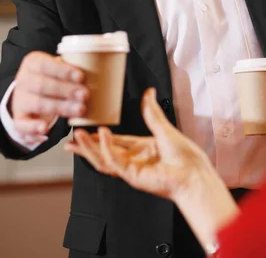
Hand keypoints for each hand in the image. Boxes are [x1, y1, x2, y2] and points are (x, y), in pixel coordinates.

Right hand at [11, 51, 88, 140]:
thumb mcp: (58, 68)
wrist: (28, 94)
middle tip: (85, 95)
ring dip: (61, 107)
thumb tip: (104, 71)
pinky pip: (22, 124)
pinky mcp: (18, 118)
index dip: (63, 70)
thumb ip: (73, 69)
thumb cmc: (51, 78)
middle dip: (66, 90)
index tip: (81, 76)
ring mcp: (20, 100)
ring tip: (80, 110)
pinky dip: (33, 128)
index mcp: (33, 63)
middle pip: (43, 85)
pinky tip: (45, 129)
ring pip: (38, 104)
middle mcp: (23, 80)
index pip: (46, 64)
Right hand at [65, 88, 239, 250]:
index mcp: (140, 149)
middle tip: (71, 137)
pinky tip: (100, 136)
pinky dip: (106, 149)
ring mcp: (131, 169)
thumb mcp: (164, 128)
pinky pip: (115, 162)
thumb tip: (149, 92)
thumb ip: (152, 112)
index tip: (84, 131)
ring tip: (77, 136)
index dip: (98, 136)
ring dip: (89, 148)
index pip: (114, 142)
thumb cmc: (185, 156)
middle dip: (86, 146)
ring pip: (103, 159)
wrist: (194, 173)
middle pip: (103, 153)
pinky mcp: (133, 175)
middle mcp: (133, 160)